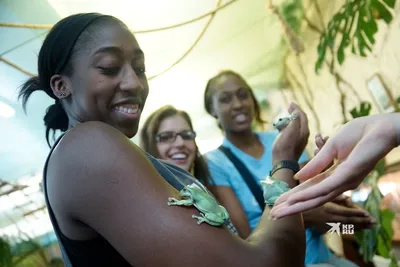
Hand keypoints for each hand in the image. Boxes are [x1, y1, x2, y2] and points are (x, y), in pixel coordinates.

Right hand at [271, 114, 399, 218]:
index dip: (294, 195)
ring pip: (316, 197)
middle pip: (311, 198)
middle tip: (273, 214)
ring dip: (295, 205)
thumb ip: (316, 163)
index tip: (278, 201)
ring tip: (278, 212)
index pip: (311, 188)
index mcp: (336, 174)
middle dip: (291, 206)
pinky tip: (294, 200)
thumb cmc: (360, 133)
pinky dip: (307, 194)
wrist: (381, 127)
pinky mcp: (347, 177)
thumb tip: (297, 177)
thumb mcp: (330, 147)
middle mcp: (340, 183)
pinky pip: (324, 188)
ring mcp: (344, 182)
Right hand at [272, 103, 309, 163]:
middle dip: (294, 113)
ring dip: (290, 119)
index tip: (290, 103)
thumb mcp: (289, 131)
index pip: (302, 115)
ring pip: (295, 125)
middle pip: (300, 120)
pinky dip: (287, 126)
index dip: (296, 108)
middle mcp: (303, 134)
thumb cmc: (284, 147)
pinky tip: (280, 128)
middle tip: (288, 108)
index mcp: (304, 130)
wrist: (282, 163)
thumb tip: (295, 112)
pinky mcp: (293, 144)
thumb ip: (294, 120)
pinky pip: (291, 131)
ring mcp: (298, 140)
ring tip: (283, 117)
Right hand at [303, 202, 375, 232]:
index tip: (367, 213)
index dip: (357, 213)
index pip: (346, 212)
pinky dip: (352, 229)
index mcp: (329, 209)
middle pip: (350, 221)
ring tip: (370, 227)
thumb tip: (348, 198)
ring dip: (360, 227)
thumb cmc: (308, 203)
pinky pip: (342, 230)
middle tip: (374, 221)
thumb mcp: (319, 196)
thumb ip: (334, 197)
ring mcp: (329, 224)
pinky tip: (359, 229)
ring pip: (348, 227)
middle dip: (362, 221)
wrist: (298, 215)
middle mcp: (331, 218)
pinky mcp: (328, 228)